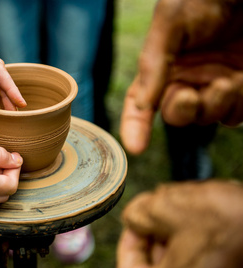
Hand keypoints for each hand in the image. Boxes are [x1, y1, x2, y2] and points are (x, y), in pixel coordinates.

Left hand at [116, 180, 242, 267]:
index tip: (139, 223)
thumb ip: (138, 214)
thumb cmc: (233, 223)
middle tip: (168, 212)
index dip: (129, 244)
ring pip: (180, 267)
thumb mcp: (171, 206)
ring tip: (194, 214)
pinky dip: (199, 246)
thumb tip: (133, 219)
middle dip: (157, 236)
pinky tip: (211, 223)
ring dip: (179, 238)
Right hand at [120, 0, 242, 154]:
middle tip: (189, 95)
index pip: (141, 104)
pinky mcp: (240, 89)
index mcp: (162, 66)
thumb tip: (142, 104)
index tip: (136, 147)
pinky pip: (234, 115)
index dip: (135, 127)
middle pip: (175, 116)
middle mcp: (186, 79)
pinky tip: (240, 80)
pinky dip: (238, 103)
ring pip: (207, 118)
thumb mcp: (172, 20)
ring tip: (227, 80)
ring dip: (216, 104)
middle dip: (181, 109)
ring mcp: (213, 86)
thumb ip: (153, 61)